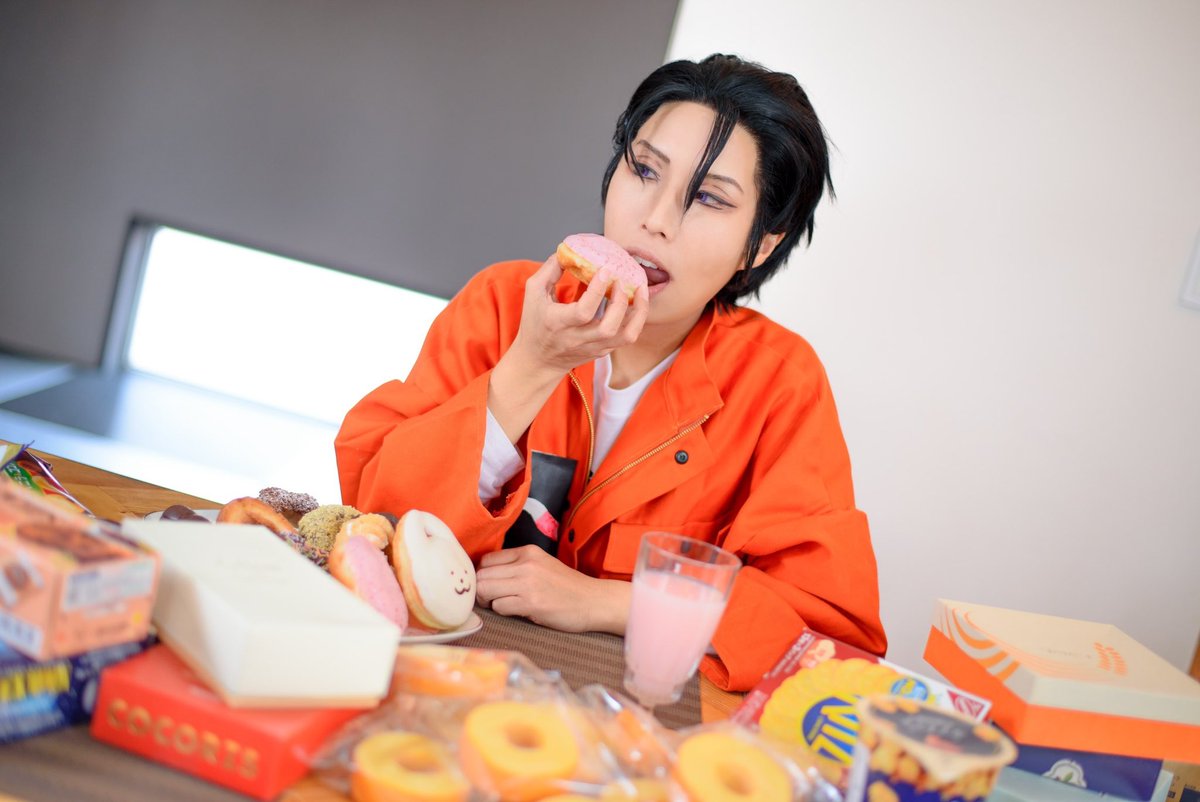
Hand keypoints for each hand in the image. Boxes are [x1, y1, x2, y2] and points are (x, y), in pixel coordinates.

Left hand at [475, 545, 630, 633]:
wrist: (593, 601)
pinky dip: (502, 611)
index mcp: (528, 552)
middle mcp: (526, 564)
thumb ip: (517, 566)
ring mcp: (528, 583)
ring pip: (485, 589)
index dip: (483, 575)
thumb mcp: (542, 565)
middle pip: (482, 575)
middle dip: (482, 590)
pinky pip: (499, 606)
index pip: (487, 560)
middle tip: (492, 599)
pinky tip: (517, 611)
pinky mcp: (531, 603)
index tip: (490, 585)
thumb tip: (487, 576)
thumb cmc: (567, 587)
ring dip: (490, 601)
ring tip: (503, 605)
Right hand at [509, 254, 649, 377]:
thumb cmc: (535, 323)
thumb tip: (570, 250)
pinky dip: (637, 319)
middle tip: (621, 281)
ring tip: (641, 290)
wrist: (539, 360)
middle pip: (608, 327)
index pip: (583, 311)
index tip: (605, 270)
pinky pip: (627, 337)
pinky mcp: (603, 351)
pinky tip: (638, 301)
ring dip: (638, 312)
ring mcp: (593, 347)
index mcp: (558, 323)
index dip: (596, 290)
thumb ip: (550, 270)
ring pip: (625, 336)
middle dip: (621, 301)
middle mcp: (577, 339)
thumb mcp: (533, 292)